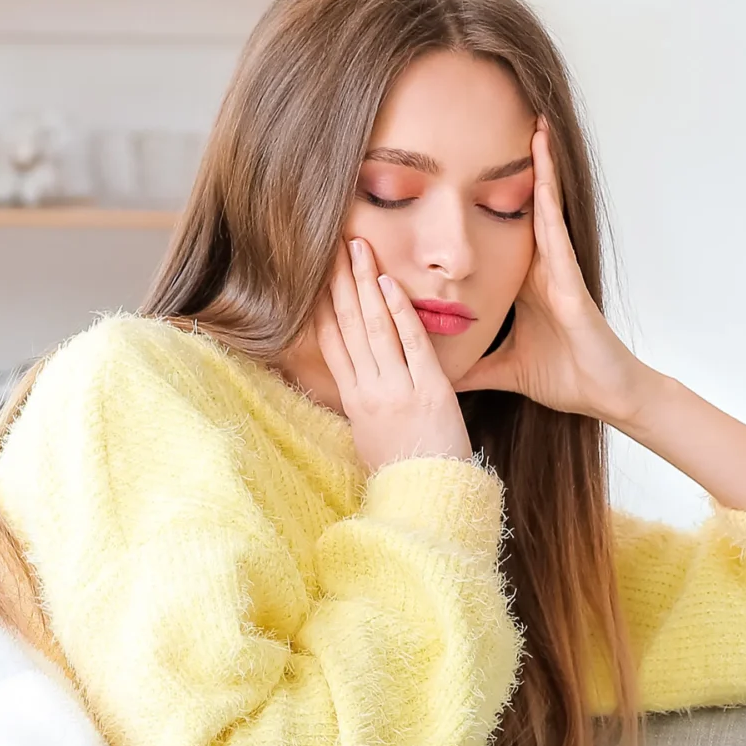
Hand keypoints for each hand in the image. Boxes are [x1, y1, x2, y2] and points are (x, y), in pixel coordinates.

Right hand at [316, 237, 473, 471]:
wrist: (429, 501)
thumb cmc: (403, 470)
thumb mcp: (368, 437)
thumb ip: (362, 402)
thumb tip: (355, 373)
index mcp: (352, 401)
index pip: (330, 342)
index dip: (321, 304)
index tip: (316, 273)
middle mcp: (368, 391)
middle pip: (347, 326)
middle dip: (339, 282)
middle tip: (333, 244)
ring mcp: (396, 390)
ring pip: (374, 328)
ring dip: (364, 285)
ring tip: (356, 249)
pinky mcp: (429, 392)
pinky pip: (410, 344)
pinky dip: (399, 312)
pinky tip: (387, 284)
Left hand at [456, 125, 659, 425]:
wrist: (607, 397)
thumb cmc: (567, 378)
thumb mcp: (503, 369)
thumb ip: (472, 365)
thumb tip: (438, 374)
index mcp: (524, 284)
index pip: (500, 231)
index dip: (488, 198)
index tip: (467, 166)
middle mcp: (542, 269)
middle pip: (524, 207)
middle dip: (519, 167)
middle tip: (509, 120)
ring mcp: (559, 271)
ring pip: (545, 211)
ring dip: (541, 170)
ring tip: (535, 127)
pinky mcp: (572, 282)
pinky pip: (557, 236)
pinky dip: (549, 205)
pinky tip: (542, 177)